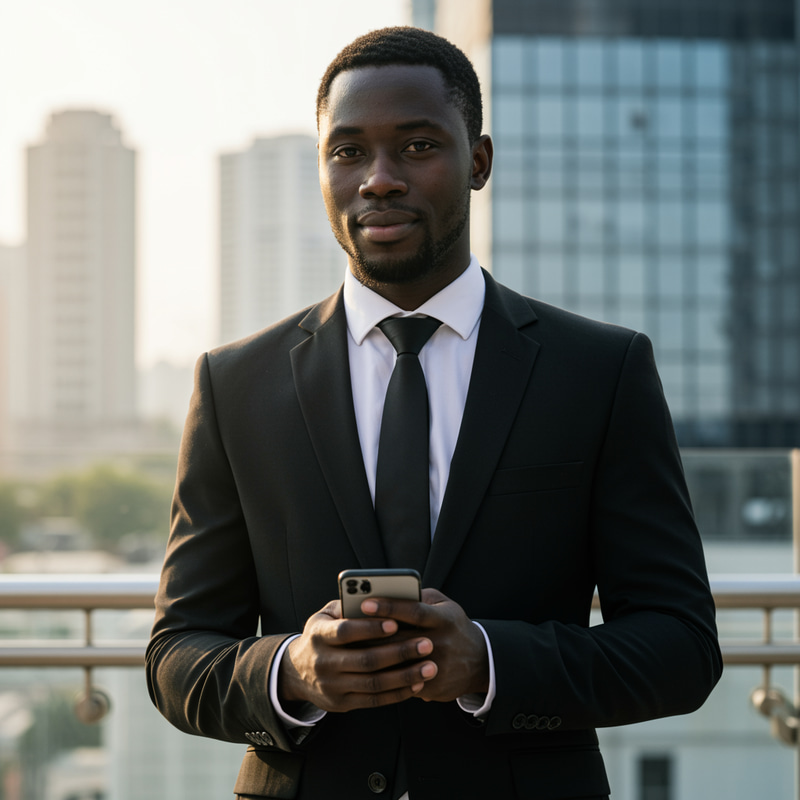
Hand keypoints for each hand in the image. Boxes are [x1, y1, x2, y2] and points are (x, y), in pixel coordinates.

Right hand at [278, 599, 437, 712]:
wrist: (297, 672)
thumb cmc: (322, 634)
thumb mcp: (325, 615)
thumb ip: (348, 606)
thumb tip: (378, 596)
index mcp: (318, 635)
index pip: (345, 631)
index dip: (370, 628)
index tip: (396, 622)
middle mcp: (323, 662)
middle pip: (365, 660)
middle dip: (400, 652)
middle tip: (427, 643)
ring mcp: (332, 686)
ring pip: (374, 683)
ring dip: (405, 676)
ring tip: (430, 666)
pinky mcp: (342, 704)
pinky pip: (374, 700)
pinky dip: (397, 693)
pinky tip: (417, 684)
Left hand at [361, 588, 489, 702]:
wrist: (480, 661)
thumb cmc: (453, 625)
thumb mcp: (445, 605)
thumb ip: (421, 597)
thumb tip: (390, 592)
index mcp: (444, 619)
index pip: (413, 611)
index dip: (388, 607)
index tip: (365, 602)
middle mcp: (442, 643)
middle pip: (400, 639)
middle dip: (372, 634)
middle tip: (346, 628)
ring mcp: (438, 668)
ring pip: (398, 664)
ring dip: (373, 657)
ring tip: (350, 648)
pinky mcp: (434, 688)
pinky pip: (403, 683)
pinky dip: (384, 675)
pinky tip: (366, 669)